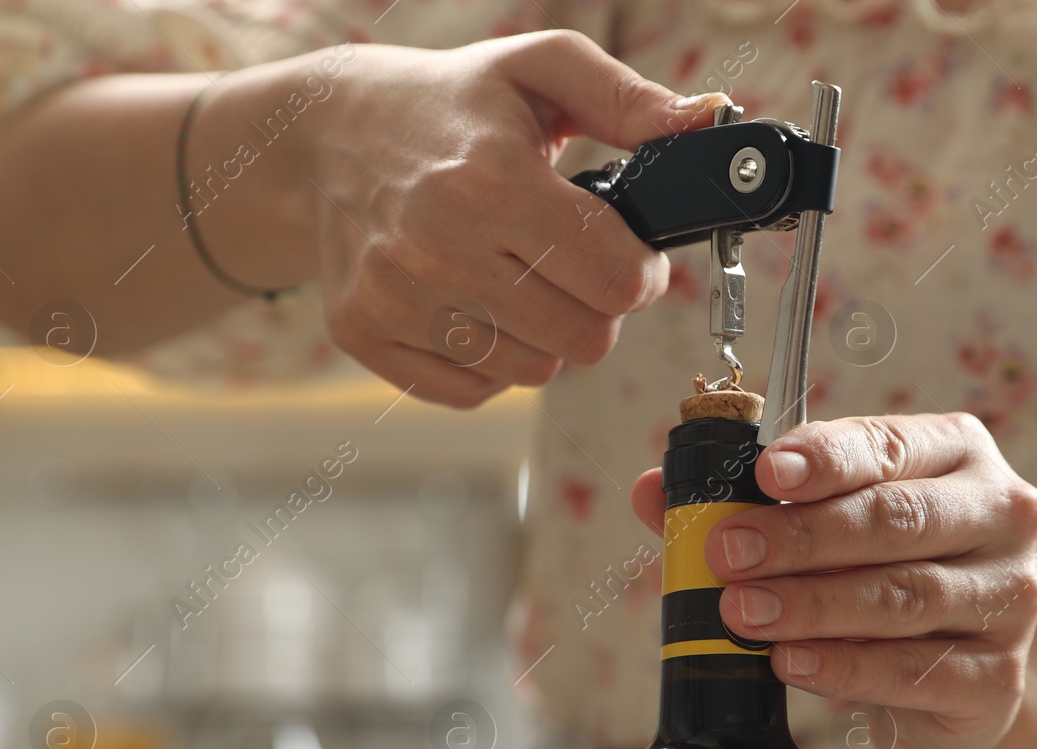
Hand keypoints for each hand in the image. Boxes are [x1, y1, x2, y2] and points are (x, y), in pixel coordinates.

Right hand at [302, 32, 725, 406]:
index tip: (629, 256)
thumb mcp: (542, 70)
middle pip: (581, 339)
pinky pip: (471, 391)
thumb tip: (710, 119)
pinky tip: (477, 306)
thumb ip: (630, 99)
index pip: (614, 278)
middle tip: (577, 270)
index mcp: (490, 178)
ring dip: (544, 335)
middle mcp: (435, 244)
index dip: (641, 274)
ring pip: (531, 371)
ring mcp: (393, 296)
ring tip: (520, 279)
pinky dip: (489, 361)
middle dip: (598, 308)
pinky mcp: (364, 333)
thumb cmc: (452, 103)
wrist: (327, 133)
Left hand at [632, 414, 1036, 748]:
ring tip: (743, 612)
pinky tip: (791, 663)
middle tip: (728, 552)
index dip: (827, 457)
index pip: (890, 443)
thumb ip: (741, 505)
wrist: (962, 679)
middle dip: (802, 537)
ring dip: (812, 605)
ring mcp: (1009, 597)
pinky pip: (914, 671)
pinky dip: (844, 668)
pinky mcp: (1000, 677)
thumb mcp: (822, 529)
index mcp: (957, 453)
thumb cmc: (881, 576)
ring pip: (903, 596)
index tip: (767, 473)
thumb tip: (653, 492)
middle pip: (896, 519)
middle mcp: (999, 515)